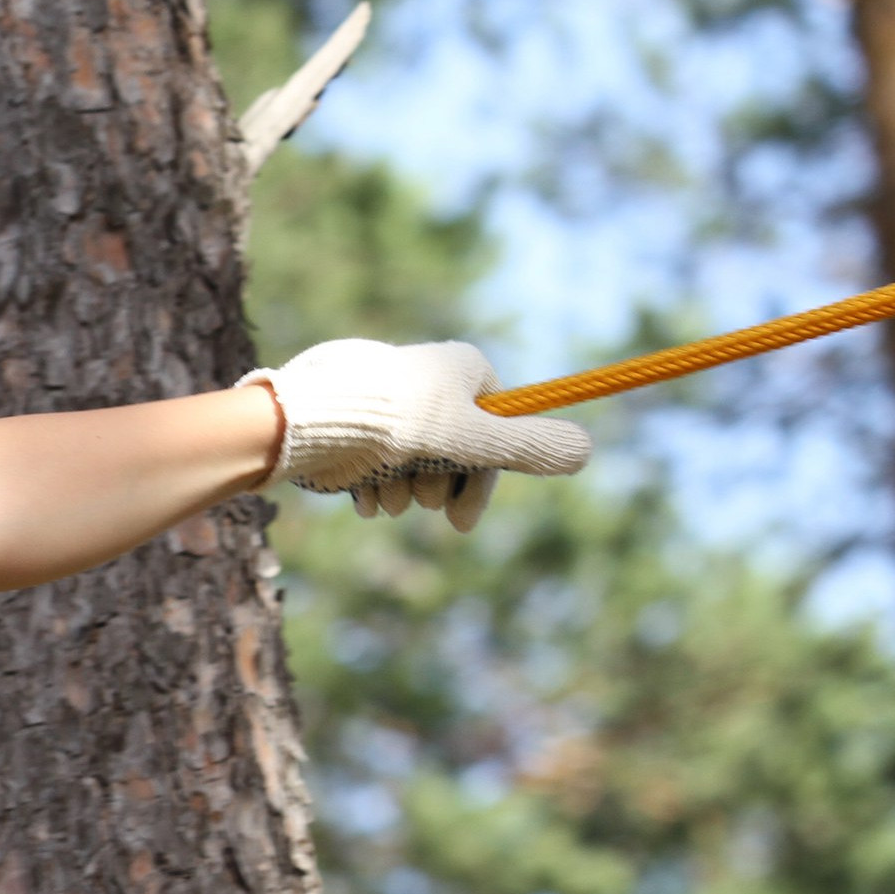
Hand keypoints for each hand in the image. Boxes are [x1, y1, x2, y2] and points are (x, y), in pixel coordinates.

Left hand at [239, 339, 590, 530]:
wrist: (306, 421)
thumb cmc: (395, 423)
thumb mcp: (472, 439)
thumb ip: (528, 447)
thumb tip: (588, 451)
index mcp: (466, 371)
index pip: (497, 436)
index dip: (481, 482)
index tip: (458, 522)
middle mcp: (430, 384)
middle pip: (454, 455)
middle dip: (433, 487)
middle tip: (413, 492)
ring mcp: (390, 404)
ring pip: (411, 466)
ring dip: (400, 491)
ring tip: (380, 489)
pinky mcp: (353, 424)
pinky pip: (375, 466)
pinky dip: (371, 489)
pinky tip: (359, 497)